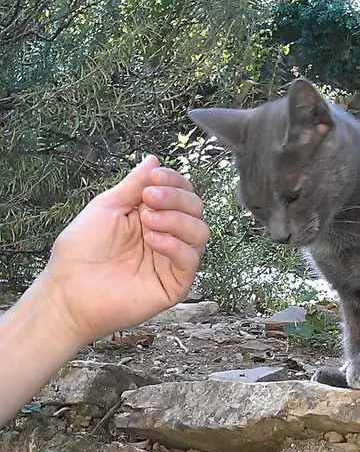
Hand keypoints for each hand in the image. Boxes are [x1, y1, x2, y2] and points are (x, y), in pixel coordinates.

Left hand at [37, 155, 209, 345]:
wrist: (68, 291)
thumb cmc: (80, 252)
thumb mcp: (107, 206)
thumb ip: (134, 184)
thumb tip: (154, 159)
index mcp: (151, 215)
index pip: (181, 192)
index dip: (174, 181)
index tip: (154, 177)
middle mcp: (166, 236)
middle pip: (195, 209)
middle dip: (176, 197)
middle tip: (149, 198)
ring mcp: (171, 261)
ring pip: (200, 232)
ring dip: (177, 220)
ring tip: (148, 221)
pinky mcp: (174, 285)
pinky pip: (191, 260)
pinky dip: (176, 245)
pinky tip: (153, 240)